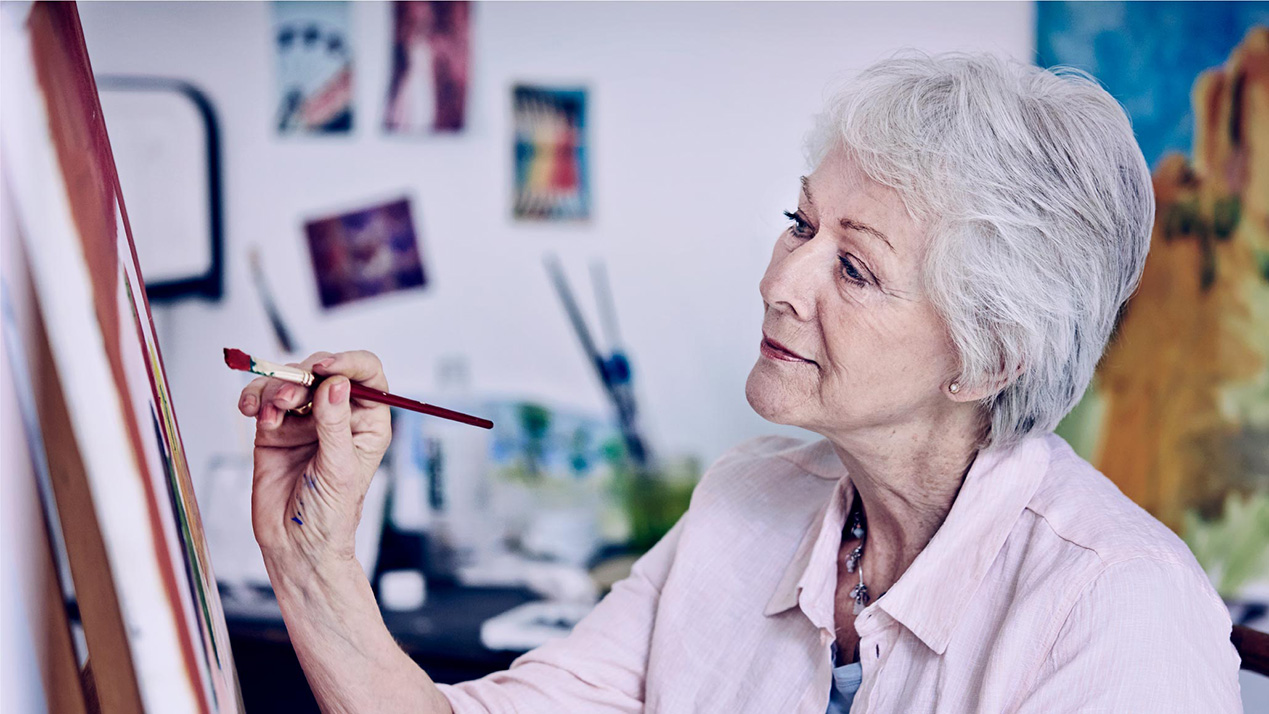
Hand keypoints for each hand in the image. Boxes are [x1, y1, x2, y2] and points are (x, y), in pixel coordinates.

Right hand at [236, 351, 391, 571]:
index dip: (348, 363)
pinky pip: (264, 398)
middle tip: (288, 398)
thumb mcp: (339, 470)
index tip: (326, 367)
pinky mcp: (275, 428)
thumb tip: (335, 385)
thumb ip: (334, 425)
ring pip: (290, 380)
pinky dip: (254, 397)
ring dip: (275, 388)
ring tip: (268, 414)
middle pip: (322, 371)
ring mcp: (306, 420)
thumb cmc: (330, 516)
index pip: (367, 375)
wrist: (295, 546)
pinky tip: (250, 410)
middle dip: (302, 377)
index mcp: (368, 422)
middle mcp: (338, 415)